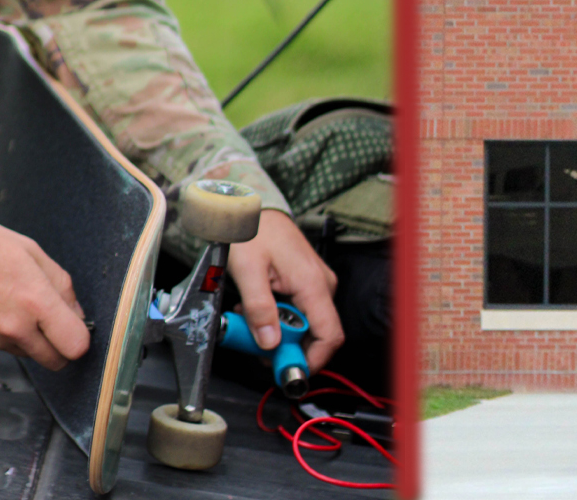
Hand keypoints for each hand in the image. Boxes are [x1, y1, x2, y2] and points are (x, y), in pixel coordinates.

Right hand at [0, 215, 90, 370]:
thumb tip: (75, 311)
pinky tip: (4, 307)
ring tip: (23, 304)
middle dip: (62, 345)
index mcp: (35, 301)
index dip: (81, 336)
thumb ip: (60, 284)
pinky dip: (15, 336)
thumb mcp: (31, 250)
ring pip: (32, 355)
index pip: (76, 345)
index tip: (76, 323)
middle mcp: (16, 327)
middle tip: (56, 319)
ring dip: (37, 339)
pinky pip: (9, 347)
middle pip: (57, 361)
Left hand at [227, 209, 342, 371]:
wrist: (252, 206)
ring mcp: (317, 284)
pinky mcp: (308, 283)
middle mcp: (322, 285)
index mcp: (313, 284)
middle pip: (316, 334)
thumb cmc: (252, 230)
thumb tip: (270, 343)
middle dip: (285, 345)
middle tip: (254, 340)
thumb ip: (258, 308)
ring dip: (278, 330)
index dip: (310, 360)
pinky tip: (259, 306)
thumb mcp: (247, 270)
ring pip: (305, 324)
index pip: (329, 336)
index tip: (284, 370)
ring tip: (249, 316)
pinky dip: (278, 317)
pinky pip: (300, 311)